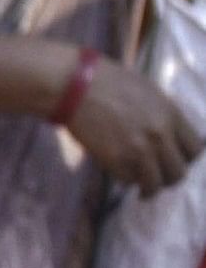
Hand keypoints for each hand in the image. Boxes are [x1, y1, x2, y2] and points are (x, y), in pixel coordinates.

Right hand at [71, 54, 202, 191]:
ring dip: (149, 186)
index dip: (186, 157)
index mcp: (171, 115)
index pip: (195, 149)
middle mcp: (160, 136)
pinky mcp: (115, 160)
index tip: (175, 158)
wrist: (73, 85)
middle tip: (160, 177)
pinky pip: (128, 180)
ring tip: (143, 188)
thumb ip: (163, 113)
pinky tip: (121, 172)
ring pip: (155, 184)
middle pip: (178, 172)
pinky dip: (126, 179)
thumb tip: (171, 132)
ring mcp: (138, 150)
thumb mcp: (148, 91)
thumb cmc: (107, 80)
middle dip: (169, 177)